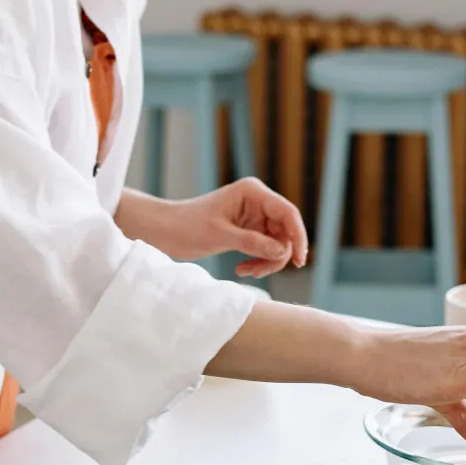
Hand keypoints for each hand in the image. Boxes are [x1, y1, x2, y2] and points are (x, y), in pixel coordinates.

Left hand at [116, 179, 307, 277]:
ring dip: (266, 261)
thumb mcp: (220, 236)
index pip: (287, 212)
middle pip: (285, 231)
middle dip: (276, 254)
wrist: (164, 231)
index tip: (301, 260)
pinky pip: (265, 248)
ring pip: (277, 243)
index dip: (298, 236)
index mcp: (252, 192)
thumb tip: (283, 252)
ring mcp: (253, 216)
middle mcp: (256, 201)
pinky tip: (242, 269)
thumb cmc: (186, 227)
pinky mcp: (247, 230)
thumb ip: (253, 243)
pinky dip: (258, 261)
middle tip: (257, 272)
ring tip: (247, 272)